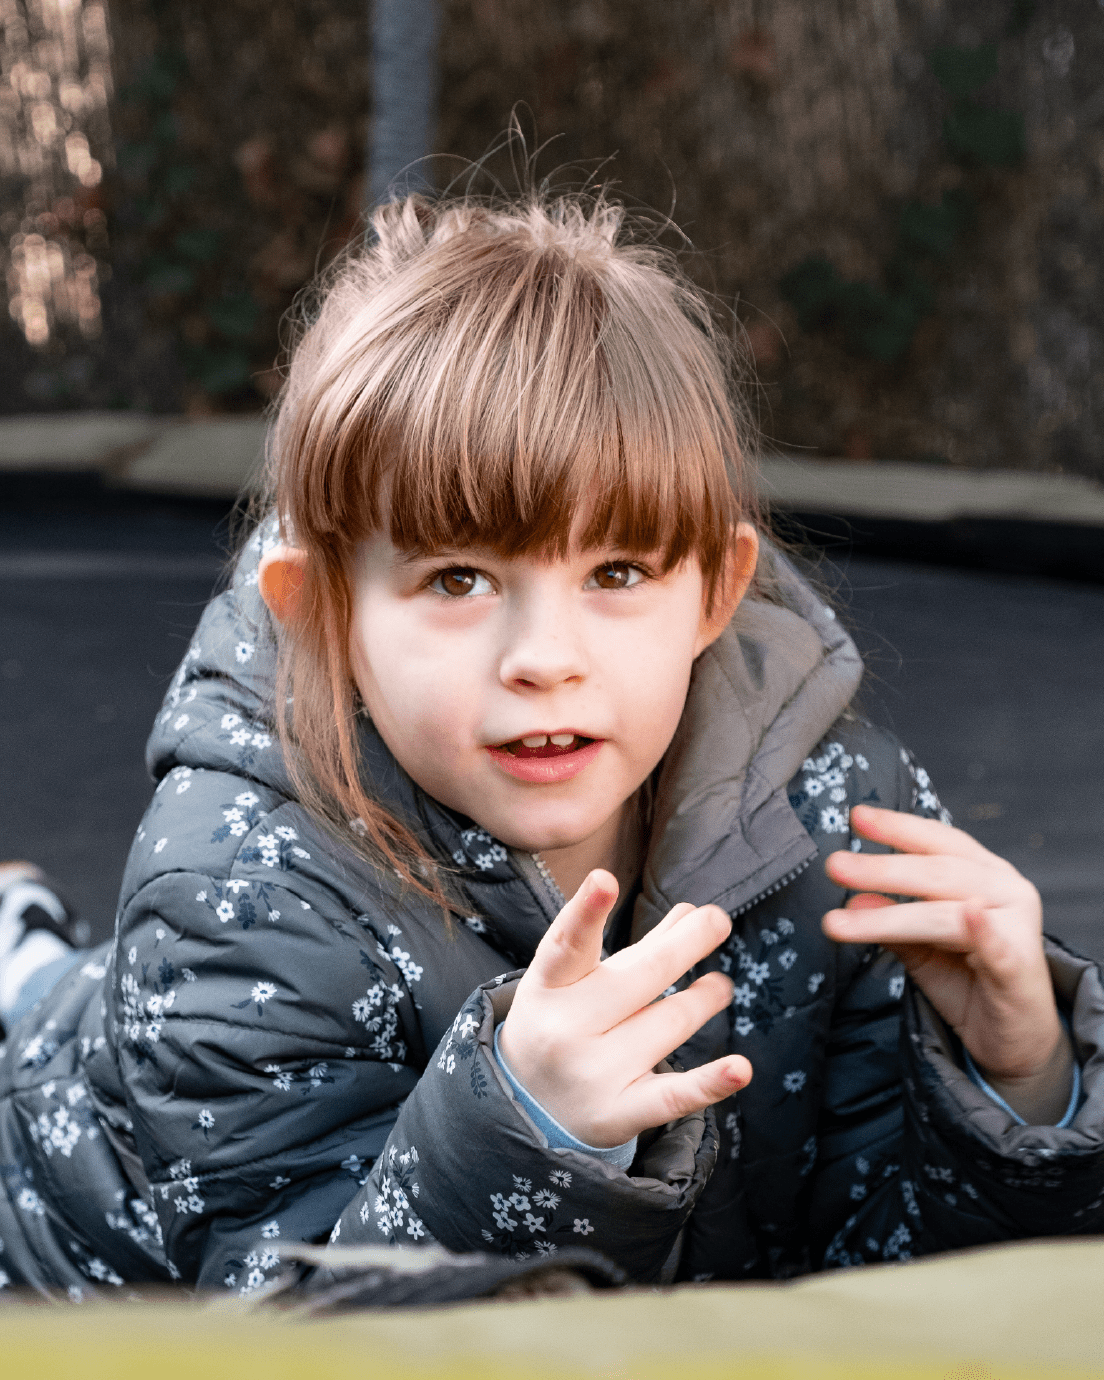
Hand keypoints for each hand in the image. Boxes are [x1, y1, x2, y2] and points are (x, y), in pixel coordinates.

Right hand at [498, 870, 751, 1146]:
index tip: (605, 880)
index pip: (567, 945)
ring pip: (668, 1023)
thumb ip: (633, 949)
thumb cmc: (562, 1023)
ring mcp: (592, 1074)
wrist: (529, 1107)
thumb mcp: (575, 981)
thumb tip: (691, 911)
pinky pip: (672, 1096)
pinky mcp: (619, 1114)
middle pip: (639, 978)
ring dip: (703, 998)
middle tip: (717, 920)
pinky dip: (710, 1083)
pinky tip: (740, 1067)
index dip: (586, 912)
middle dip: (684, 945)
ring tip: (719, 985)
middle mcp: (565, 1030)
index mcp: (547, 988)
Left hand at [823, 804, 1071, 1123]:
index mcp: (982, 873)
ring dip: (892, 914)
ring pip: (947, 911)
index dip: (898, 827)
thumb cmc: (969, 983)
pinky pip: (999, 946)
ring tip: (841, 920)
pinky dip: (984, 930)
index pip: (937, 841)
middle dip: (882, 868)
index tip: (857, 816)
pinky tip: (970, 915)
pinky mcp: (1021, 967)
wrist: (1013, 1041)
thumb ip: (889, 921)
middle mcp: (1005, 889)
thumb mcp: (919, 947)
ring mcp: (1018, 926)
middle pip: (936, 871)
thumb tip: (852, 898)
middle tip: (835, 866)